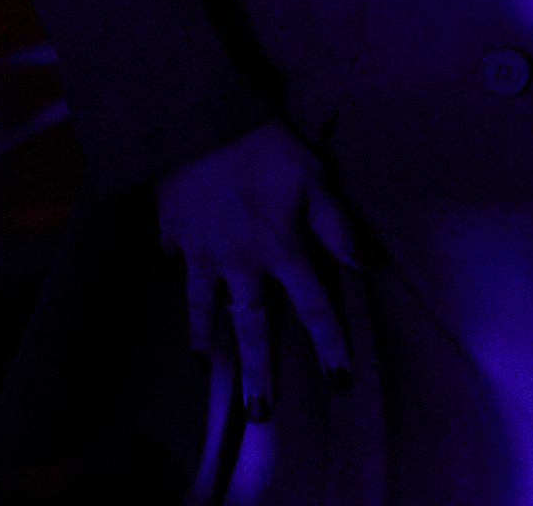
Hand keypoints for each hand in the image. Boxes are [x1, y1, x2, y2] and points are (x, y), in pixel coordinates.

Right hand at [157, 119, 355, 419]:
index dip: (330, 344)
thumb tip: (360, 265)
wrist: (197, 119)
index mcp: (281, 248)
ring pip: (205, 309)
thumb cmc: (264, 143)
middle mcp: (240, 262)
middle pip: (253, 327)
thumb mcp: (313, 176)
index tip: (340, 382)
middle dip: (258, 372)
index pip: (314, 307)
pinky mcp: (173, 233)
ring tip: (206, 370)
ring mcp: (201, 252)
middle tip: (260, 413)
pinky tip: (177, 281)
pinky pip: (175, 262)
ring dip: (207, 342)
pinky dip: (178, 274)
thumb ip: (336, 223)